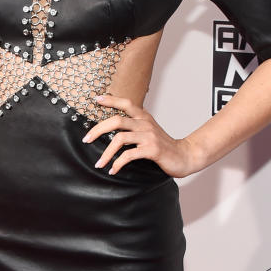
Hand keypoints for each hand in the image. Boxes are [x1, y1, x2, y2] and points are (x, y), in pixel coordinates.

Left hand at [82, 94, 200, 177]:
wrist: (184, 156)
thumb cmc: (163, 145)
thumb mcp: (149, 131)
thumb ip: (134, 126)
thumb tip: (112, 127)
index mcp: (144, 117)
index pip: (126, 103)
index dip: (111, 100)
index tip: (97, 99)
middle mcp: (145, 124)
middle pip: (117, 120)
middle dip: (98, 130)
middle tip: (86, 139)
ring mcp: (149, 136)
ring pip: (120, 139)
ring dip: (106, 153)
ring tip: (99, 163)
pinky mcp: (152, 150)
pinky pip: (129, 155)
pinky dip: (118, 163)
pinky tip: (113, 170)